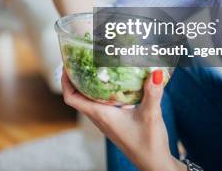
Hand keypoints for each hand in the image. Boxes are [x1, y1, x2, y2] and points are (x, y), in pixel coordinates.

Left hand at [61, 70, 183, 170]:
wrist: (154, 164)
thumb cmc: (149, 143)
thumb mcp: (151, 115)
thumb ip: (152, 93)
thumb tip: (156, 72)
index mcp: (101, 114)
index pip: (72, 98)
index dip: (65, 81)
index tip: (66, 65)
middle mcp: (100, 118)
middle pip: (77, 97)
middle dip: (75, 79)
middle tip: (79, 61)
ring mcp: (106, 122)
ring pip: (88, 101)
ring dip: (86, 86)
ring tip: (93, 69)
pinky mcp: (114, 124)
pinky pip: (100, 106)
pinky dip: (100, 93)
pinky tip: (113, 85)